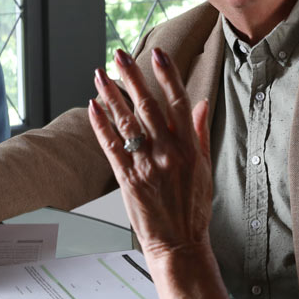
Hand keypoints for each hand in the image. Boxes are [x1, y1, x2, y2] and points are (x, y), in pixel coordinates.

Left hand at [87, 48, 213, 259]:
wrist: (180, 245)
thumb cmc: (193, 209)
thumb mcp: (205, 169)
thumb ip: (201, 133)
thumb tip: (202, 103)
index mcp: (190, 148)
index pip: (178, 102)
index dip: (168, 75)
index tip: (158, 53)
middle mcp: (169, 153)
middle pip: (148, 106)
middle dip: (133, 77)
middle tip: (120, 55)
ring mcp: (147, 166)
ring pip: (127, 122)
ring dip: (111, 96)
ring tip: (100, 75)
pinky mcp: (128, 180)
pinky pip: (111, 147)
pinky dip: (101, 126)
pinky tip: (93, 108)